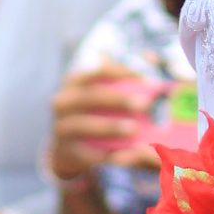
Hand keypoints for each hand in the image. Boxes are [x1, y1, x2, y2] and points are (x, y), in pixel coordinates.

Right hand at [50, 65, 163, 180]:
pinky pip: (85, 153)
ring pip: (85, 125)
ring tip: (133, 129)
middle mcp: (63, 102)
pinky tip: (124, 155)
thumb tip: (153, 58)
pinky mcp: (65, 151)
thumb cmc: (94, 113)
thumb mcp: (102, 92)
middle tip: (144, 104)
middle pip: (92, 96)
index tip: (145, 79)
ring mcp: (61, 127)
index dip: (122, 72)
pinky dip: (104, 154)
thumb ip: (124, 78)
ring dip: (110, 126)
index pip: (99, 71)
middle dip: (118, 99)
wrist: (68, 148)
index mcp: (74, 81)